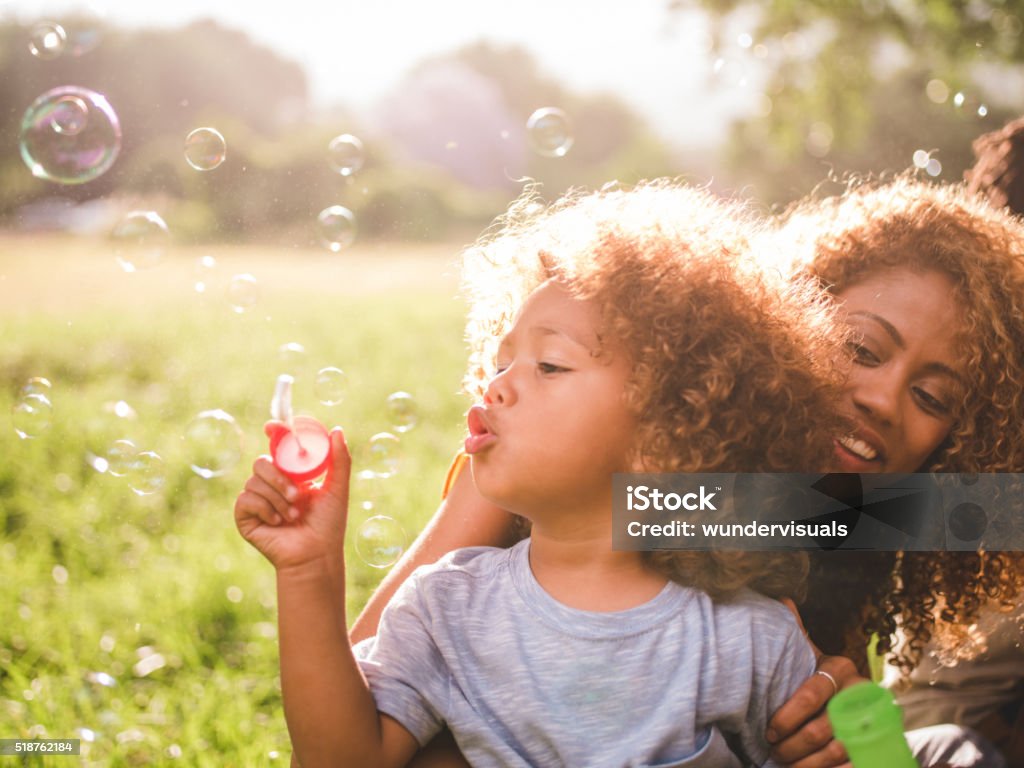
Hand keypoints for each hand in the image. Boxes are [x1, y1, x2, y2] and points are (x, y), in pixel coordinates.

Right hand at [234, 421, 350, 570]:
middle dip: (279, 477)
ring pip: (253, 481)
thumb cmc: (329, 525)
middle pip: (261, 462)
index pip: (276, 449)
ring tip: (293, 516)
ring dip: (277, 499)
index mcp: (291, 475)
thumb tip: (337, 429)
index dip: (272, 434)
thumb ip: (339, 460)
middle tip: (297, 495)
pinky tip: (277, 523)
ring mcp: (257, 500)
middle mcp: (271, 485)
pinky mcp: (245, 517)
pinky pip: (245, 500)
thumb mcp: (337, 489)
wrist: (315, 555)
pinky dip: (264, 509)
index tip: (272, 427)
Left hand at [768, 599, 864, 766]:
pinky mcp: (878, 744)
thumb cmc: (818, 676)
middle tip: (773, 752)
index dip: (787, 715)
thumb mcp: (808, 653)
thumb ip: (795, 632)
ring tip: (786, 764)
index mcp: (840, 667)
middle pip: (821, 728)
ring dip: (806, 764)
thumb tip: (781, 601)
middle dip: (792, 746)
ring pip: (836, 751)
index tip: (769, 730)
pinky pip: (855, 765)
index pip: (812, 693)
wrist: (856, 702)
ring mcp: (872, 720)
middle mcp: (860, 692)